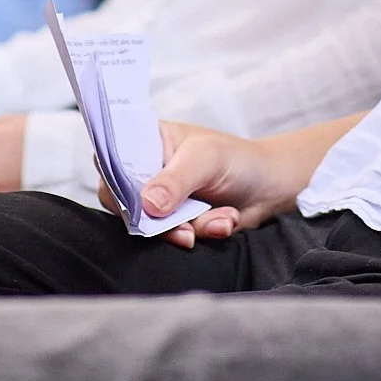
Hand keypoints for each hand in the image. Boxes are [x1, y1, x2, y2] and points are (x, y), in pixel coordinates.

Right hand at [118, 121, 319, 248]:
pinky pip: (175, 238)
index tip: (136, 202)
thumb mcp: (205, 159)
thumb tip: (146, 205)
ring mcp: (159, 201)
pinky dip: (204, 233)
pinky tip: (226, 219)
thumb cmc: (236, 158)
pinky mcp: (175, 225)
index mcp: (145, 141)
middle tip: (185, 227)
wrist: (269, 188)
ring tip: (222, 215)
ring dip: (190, 227)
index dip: (116, 182)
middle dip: (157, 220)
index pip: (111, 159)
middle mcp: (146, 172)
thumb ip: (175, 180)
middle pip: (125, 202)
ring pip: (151, 226)